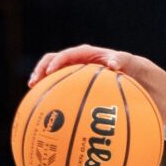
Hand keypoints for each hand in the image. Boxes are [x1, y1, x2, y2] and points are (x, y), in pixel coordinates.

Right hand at [28, 44, 155, 90]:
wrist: (133, 74)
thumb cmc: (130, 68)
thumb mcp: (130, 62)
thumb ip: (121, 59)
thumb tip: (113, 63)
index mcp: (87, 54)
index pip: (68, 54)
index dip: (57, 61)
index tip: (51, 71)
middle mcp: (78, 61)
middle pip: (53, 61)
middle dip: (41, 70)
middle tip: (34, 82)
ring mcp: (74, 72)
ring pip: (53, 75)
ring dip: (42, 82)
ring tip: (32, 94)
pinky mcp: (74, 84)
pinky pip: (60, 88)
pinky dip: (52, 95)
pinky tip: (48, 111)